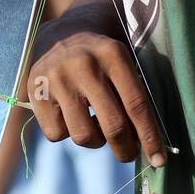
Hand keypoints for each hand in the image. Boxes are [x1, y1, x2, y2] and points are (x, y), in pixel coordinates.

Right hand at [26, 13, 167, 165]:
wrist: (60, 32)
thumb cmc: (100, 55)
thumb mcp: (122, 61)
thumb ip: (133, 95)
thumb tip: (144, 143)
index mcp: (113, 55)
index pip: (136, 105)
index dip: (150, 136)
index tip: (158, 160)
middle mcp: (84, 66)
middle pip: (112, 126)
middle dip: (125, 149)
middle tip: (128, 154)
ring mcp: (57, 80)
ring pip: (83, 135)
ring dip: (95, 141)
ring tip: (96, 128)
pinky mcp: (36, 93)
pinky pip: (57, 134)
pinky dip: (67, 133)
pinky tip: (70, 118)